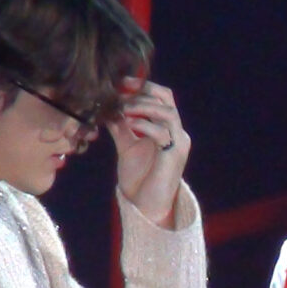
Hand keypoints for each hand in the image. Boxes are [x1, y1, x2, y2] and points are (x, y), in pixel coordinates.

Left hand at [109, 77, 189, 229]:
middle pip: (167, 99)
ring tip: (124, 110)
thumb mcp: (126, 146)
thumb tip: (108, 109)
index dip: (143, 86)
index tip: (122, 82)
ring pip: (167, 113)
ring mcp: (179, 143)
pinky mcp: (175, 155)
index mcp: (167, 128)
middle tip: (121, 94)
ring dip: (143, 108)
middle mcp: (177, 132)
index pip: (162, 97)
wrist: (146, 205)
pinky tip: (130, 126)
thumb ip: (120, 127)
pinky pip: (162, 133)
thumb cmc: (139, 179)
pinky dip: (144, 125)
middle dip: (143, 92)